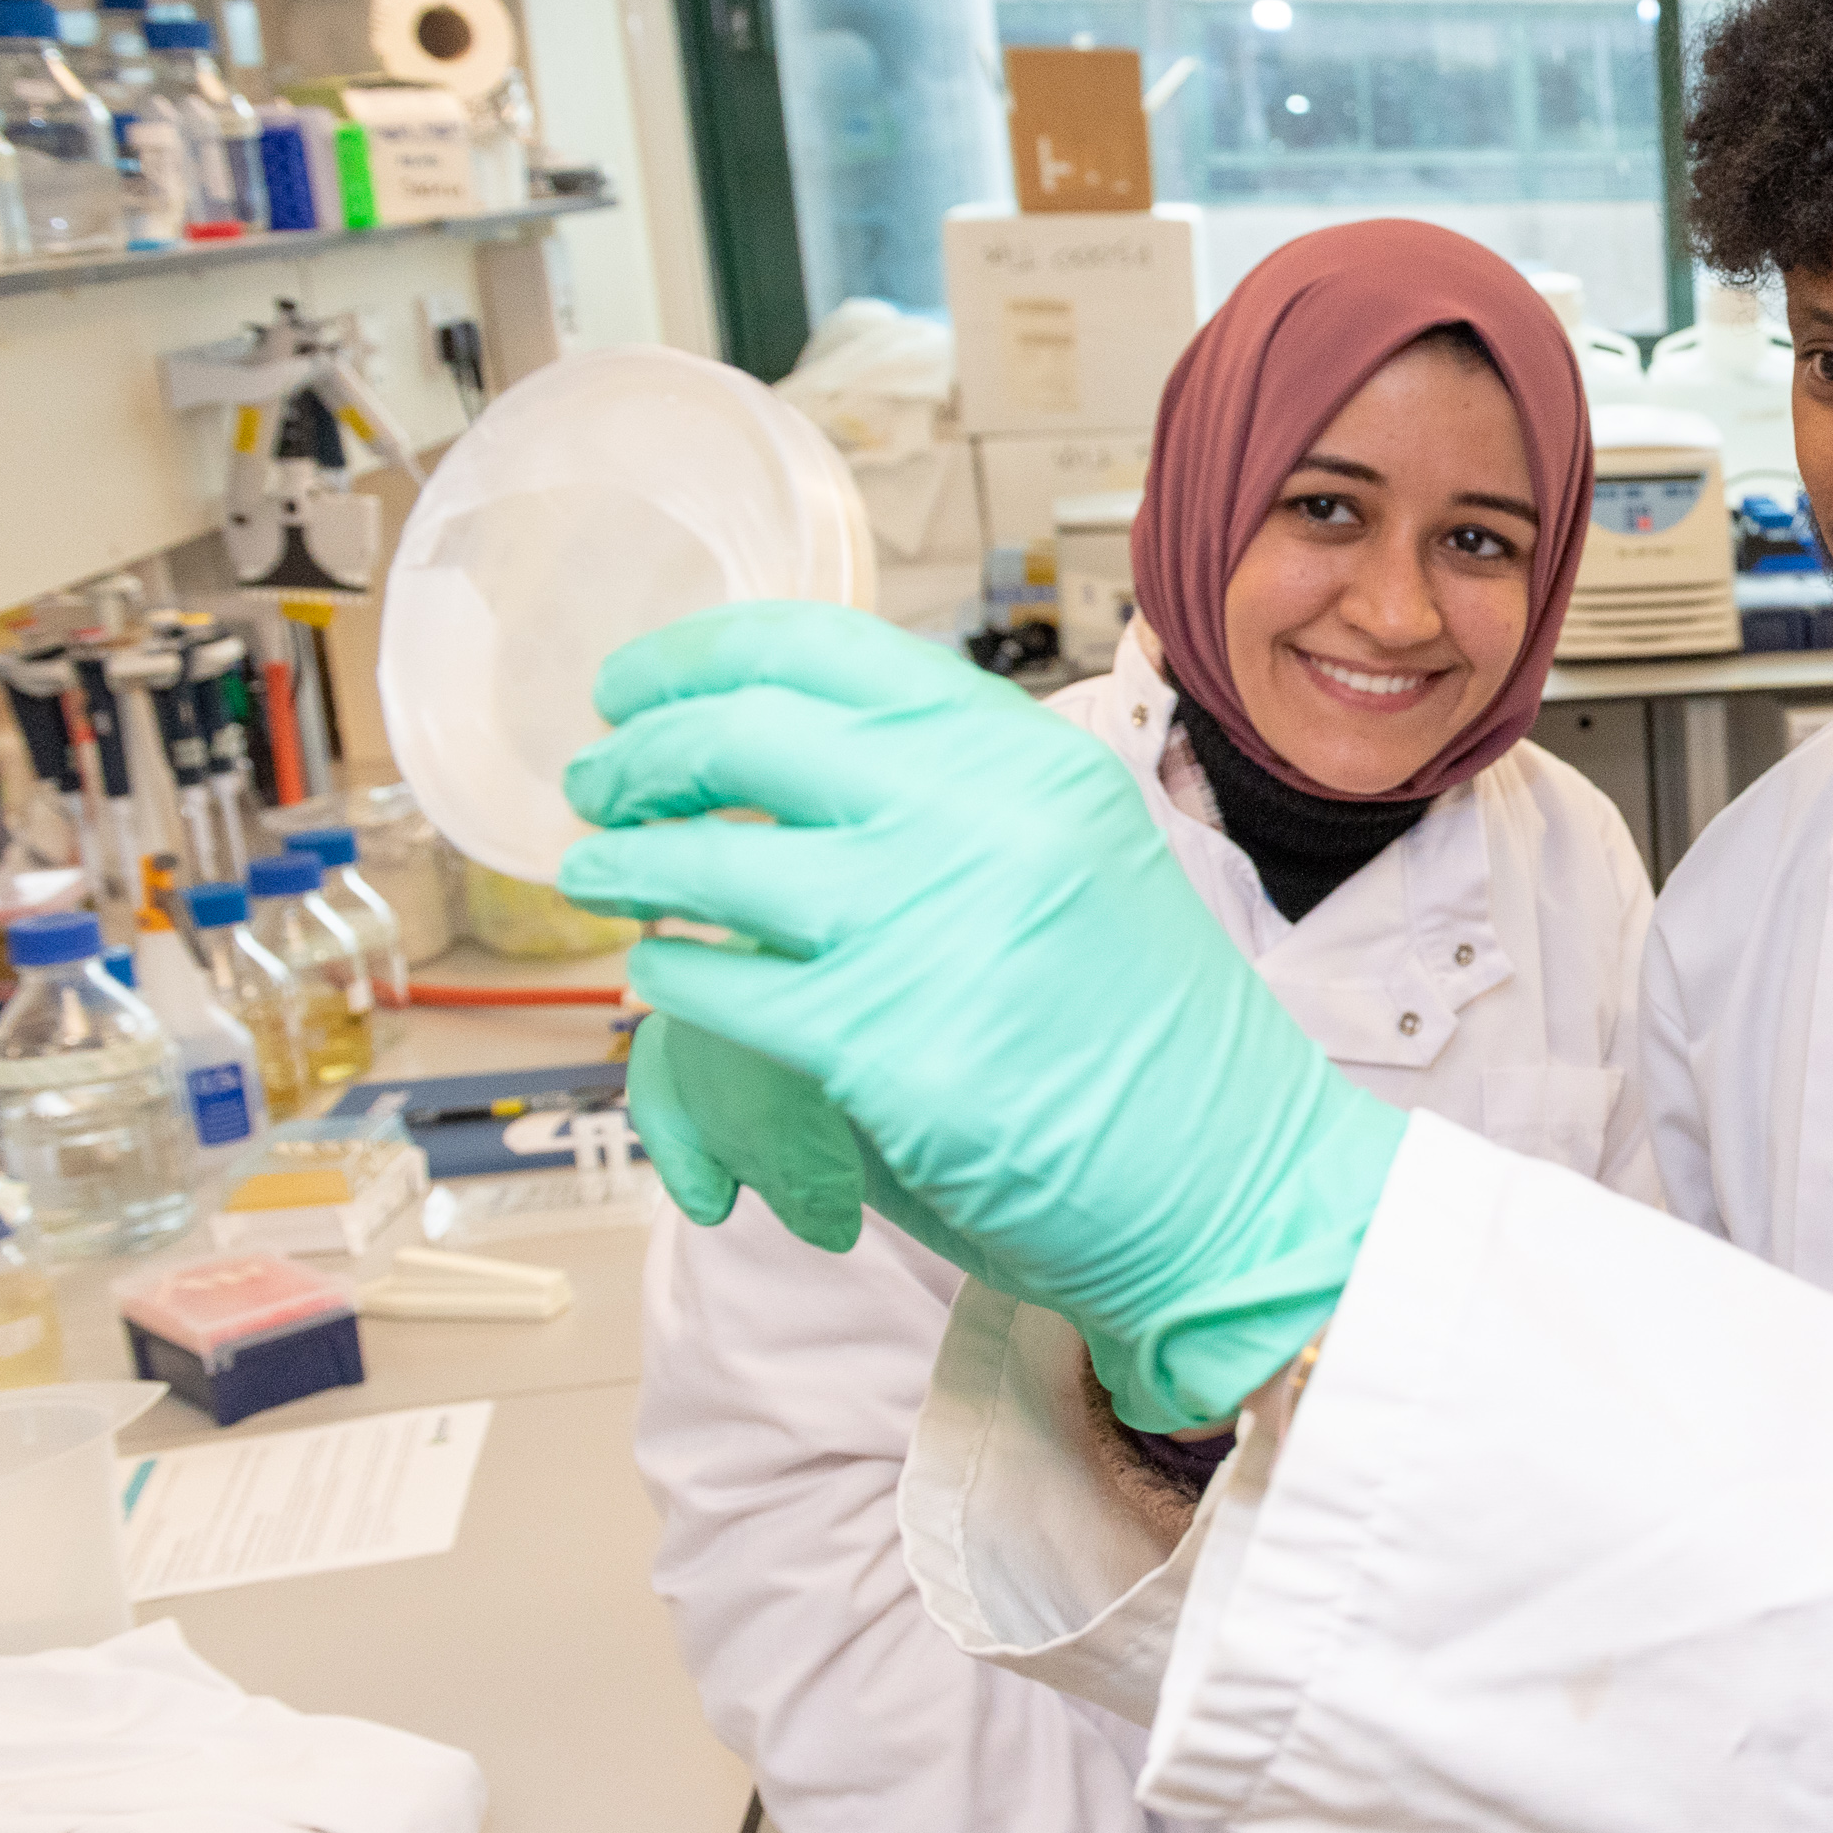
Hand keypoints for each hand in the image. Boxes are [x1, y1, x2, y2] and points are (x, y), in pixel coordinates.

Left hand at [556, 604, 1408, 1430]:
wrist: (1234, 1181)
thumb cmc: (1152, 1042)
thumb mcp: (1079, 861)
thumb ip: (954, 802)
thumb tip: (781, 767)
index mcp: (1031, 758)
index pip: (823, 651)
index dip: (697, 658)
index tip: (637, 686)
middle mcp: (981, 818)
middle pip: (742, 739)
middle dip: (638, 760)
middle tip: (598, 785)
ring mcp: (929, 929)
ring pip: (704, 866)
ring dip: (624, 868)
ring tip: (603, 879)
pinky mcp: (882, 1048)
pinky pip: (717, 991)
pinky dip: (668, 979)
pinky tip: (666, 977)